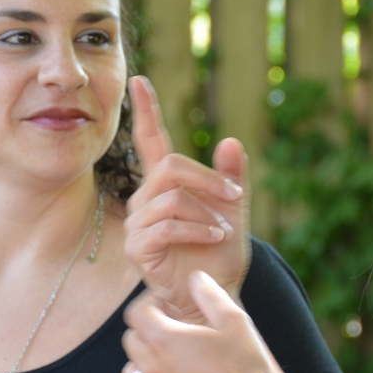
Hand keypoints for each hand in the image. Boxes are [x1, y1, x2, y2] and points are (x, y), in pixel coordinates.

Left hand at [122, 272, 276, 372]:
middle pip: (131, 340)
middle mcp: (150, 366)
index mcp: (163, 338)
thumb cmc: (243, 369)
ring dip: (145, 362)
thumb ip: (210, 294)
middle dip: (147, 329)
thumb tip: (194, 279)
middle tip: (174, 328)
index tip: (170, 304)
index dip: (150, 302)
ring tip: (170, 360)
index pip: (136, 312)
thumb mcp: (235, 321)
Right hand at [124, 76, 249, 323]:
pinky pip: (165, 225)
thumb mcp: (234, 210)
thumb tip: (231, 140)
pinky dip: (196, 229)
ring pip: (170, 197)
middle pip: (169, 166)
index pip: (151, 141)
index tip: (140, 80)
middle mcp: (146, 200)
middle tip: (233, 194)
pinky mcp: (138, 248)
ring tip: (223, 229)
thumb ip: (231, 177)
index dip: (146, 111)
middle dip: (206, 178)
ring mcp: (139, 224)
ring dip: (205, 211)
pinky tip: (214, 237)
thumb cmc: (220, 255)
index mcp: (166, 185)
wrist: (216, 293)